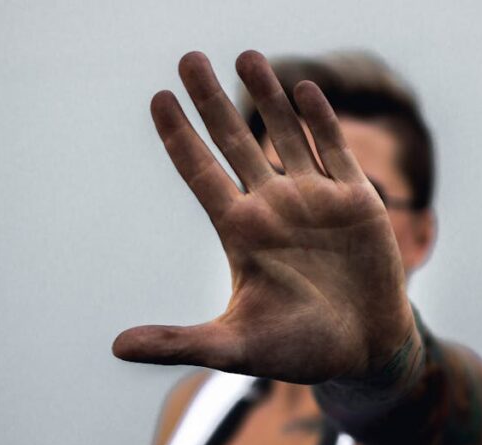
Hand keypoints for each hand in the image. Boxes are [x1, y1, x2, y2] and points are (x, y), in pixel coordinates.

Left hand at [112, 50, 415, 383]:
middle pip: (235, 141)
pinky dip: (319, 120)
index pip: (200, 172)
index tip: (157, 98)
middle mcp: (273, 206)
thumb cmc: (298, 350)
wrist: (364, 351)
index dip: (179, 135)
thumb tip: (118, 347)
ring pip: (285, 134)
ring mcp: (314, 199)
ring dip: (266, 95)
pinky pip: (334, 150)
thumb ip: (180, 342)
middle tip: (188, 58)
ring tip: (245, 56)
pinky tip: (303, 89)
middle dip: (212, 100)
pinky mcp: (355, 201)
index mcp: (240, 232)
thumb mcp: (234, 348)